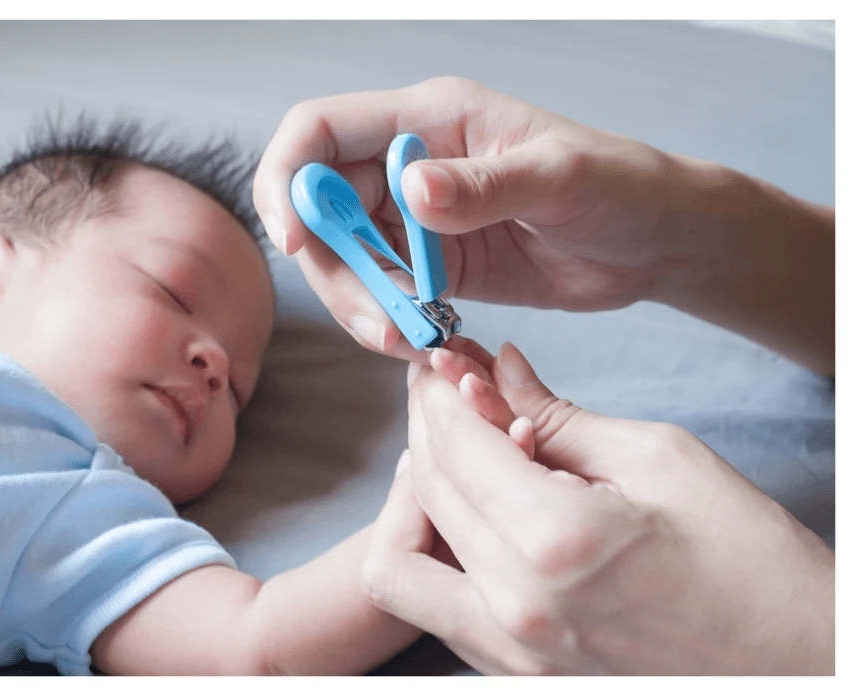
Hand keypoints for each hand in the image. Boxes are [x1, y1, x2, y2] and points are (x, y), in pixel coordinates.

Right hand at [254, 76, 705, 359]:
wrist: (656, 241)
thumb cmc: (622, 185)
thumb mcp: (560, 178)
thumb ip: (485, 185)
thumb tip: (410, 189)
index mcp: (428, 120)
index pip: (318, 133)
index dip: (288, 182)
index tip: (294, 242)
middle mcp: (409, 167)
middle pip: (321, 212)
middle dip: (332, 270)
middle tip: (379, 324)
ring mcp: (419, 220)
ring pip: (346, 261)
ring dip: (360, 306)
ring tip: (409, 342)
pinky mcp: (435, 267)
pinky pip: (385, 295)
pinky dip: (390, 324)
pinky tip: (424, 343)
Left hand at [362, 341, 834, 674]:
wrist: (796, 663)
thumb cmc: (751, 563)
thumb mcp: (661, 460)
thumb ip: (560, 417)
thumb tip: (497, 371)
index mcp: (556, 541)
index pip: (457, 446)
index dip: (439, 394)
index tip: (440, 363)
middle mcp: (516, 606)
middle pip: (425, 496)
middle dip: (425, 429)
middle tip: (444, 391)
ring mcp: (511, 653)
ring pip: (401, 564)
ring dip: (413, 499)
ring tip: (456, 455)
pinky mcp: (515, 673)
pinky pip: (436, 606)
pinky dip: (435, 550)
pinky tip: (475, 509)